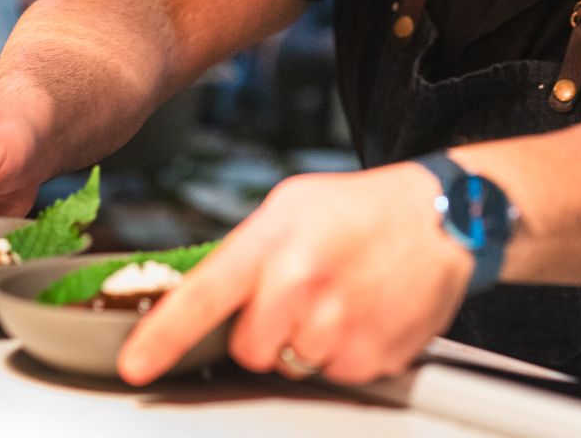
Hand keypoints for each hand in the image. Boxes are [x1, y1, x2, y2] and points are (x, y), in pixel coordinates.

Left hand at [118, 163, 473, 385]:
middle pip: (248, 349)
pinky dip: (343, 352)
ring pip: (292, 364)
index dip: (163, 337)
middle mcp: (303, 285)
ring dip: (306, 342)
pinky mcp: (373, 356)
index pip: (203, 297)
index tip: (137, 365)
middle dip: (262, 332)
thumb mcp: (288, 206)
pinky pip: (335, 374)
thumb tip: (200, 296)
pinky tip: (362, 312)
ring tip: (337, 297)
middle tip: (295, 297)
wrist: (444, 217)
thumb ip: (244, 253)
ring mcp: (340, 325)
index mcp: (273, 243)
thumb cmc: (361, 209)